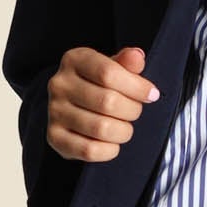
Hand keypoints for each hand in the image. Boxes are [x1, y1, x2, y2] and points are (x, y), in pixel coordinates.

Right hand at [48, 44, 160, 160]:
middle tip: (134, 111)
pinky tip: (111, 142)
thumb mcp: (112, 67)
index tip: (151, 94)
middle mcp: (60, 84)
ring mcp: (54, 111)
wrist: (71, 106)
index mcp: (74, 60)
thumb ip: (126, 62)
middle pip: (108, 102)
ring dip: (123, 131)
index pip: (109, 73)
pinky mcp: (54, 137)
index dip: (137, 87)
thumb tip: (136, 57)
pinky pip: (90, 150)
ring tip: (123, 127)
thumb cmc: (97, 84)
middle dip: (132, 110)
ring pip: (101, 128)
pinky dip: (109, 150)